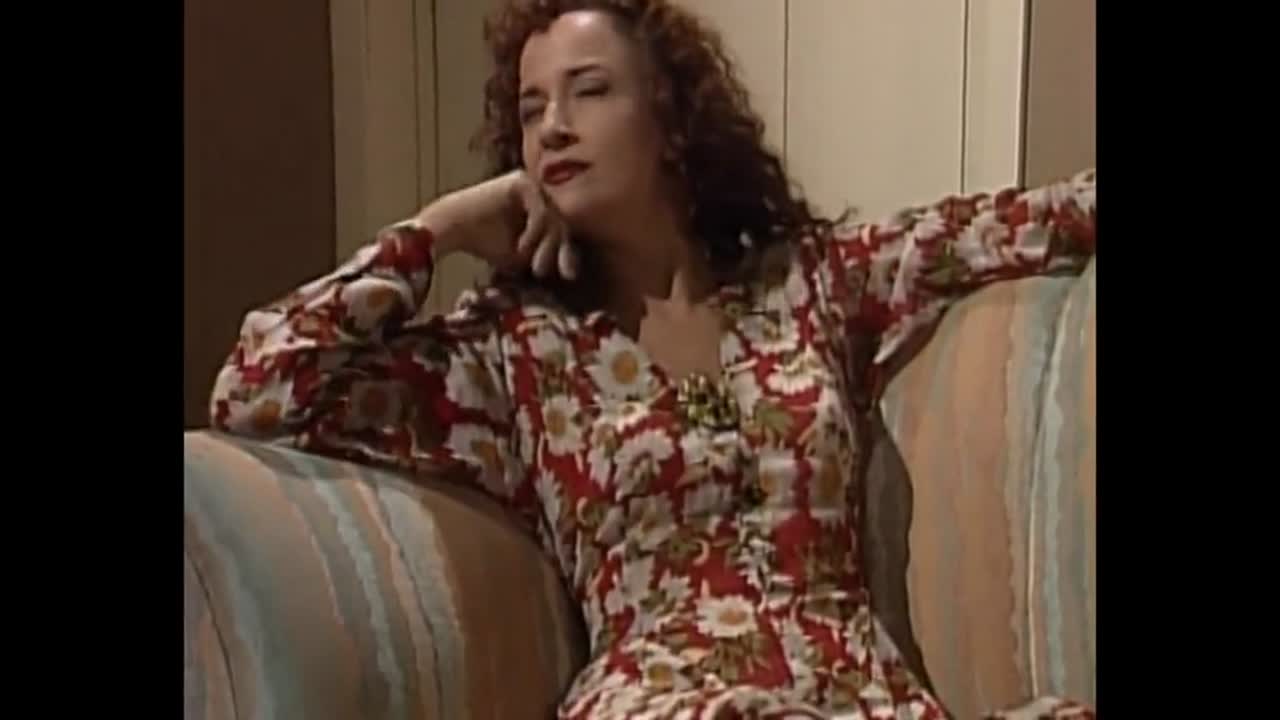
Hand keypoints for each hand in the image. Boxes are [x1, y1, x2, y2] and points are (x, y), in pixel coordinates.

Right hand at [417, 170, 579, 279]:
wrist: (452, 228)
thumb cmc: (484, 244)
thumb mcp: (523, 256)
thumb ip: (547, 256)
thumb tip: (574, 270)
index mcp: (541, 208)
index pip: (563, 230)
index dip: (567, 253)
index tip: (567, 276)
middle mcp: (539, 193)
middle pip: (562, 224)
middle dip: (556, 252)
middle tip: (541, 271)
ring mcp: (531, 185)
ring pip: (555, 219)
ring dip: (545, 246)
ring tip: (529, 262)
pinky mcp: (522, 182)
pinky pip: (541, 211)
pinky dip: (534, 233)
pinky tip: (521, 247)